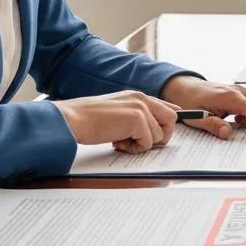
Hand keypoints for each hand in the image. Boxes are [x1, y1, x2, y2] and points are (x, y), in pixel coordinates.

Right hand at [54, 90, 178, 153]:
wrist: (73, 120)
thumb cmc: (89, 119)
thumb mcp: (117, 113)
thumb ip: (135, 116)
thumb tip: (152, 130)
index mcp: (137, 96)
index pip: (166, 106)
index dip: (169, 121)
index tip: (166, 131)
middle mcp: (142, 99)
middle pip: (172, 119)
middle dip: (161, 136)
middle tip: (140, 142)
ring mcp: (141, 108)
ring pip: (159, 135)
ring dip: (141, 144)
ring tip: (121, 141)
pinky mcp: (137, 120)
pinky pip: (147, 143)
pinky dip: (134, 149)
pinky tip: (117, 143)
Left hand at [160, 75, 245, 137]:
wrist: (184, 87)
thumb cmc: (189, 103)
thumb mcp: (195, 118)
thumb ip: (212, 125)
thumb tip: (228, 134)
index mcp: (231, 97)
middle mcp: (241, 91)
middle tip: (240, 126)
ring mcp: (243, 90)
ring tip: (239, 121)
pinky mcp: (243, 92)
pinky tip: (238, 117)